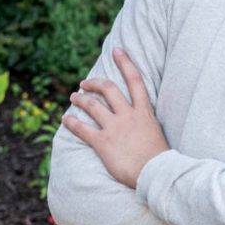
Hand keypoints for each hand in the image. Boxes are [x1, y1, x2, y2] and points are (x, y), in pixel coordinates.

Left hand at [62, 48, 169, 188]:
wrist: (156, 174)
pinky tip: (65, 119)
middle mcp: (128, 115)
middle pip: (108, 89)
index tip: (117, 50)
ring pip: (92, 105)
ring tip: (73, 97)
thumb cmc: (159, 158)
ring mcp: (114, 128)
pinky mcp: (103, 143)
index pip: (135, 79)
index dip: (125, 62)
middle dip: (93, 82)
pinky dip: (71, 122)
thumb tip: (141, 122)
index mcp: (143, 112)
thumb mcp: (156, 133)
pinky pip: (82, 129)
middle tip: (84, 83)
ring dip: (80, 99)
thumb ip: (146, 123)